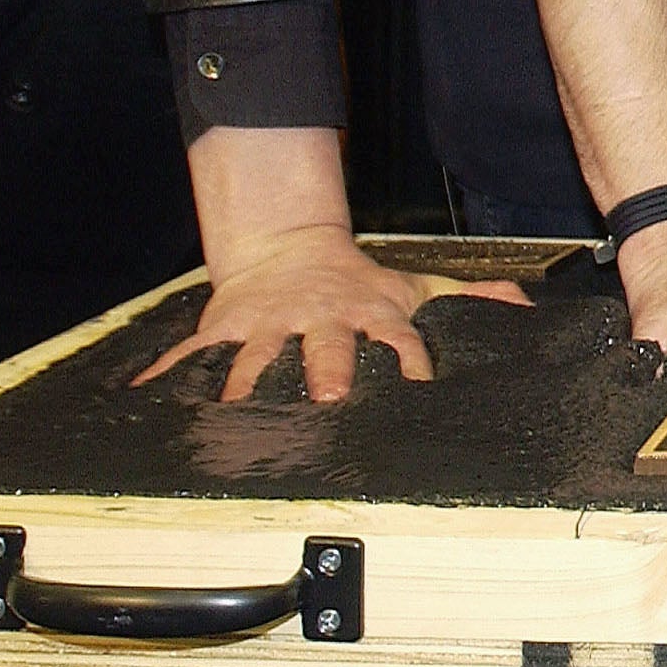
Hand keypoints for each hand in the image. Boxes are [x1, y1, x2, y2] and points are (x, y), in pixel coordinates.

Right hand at [131, 219, 528, 402]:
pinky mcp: (224, 329)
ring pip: (257, 360)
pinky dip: (167, 377)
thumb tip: (523, 305)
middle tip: (326, 400)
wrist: (289, 247)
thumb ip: (470, 296)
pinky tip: (144, 400)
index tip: (415, 388)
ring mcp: (269, 326)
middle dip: (326, 372)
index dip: (408, 361)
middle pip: (326, 348)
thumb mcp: (416, 286)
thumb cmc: (358, 281)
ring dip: (247, 388)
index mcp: (370, 314)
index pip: (397, 340)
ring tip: (234, 420)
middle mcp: (321, 321)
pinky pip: (191, 357)